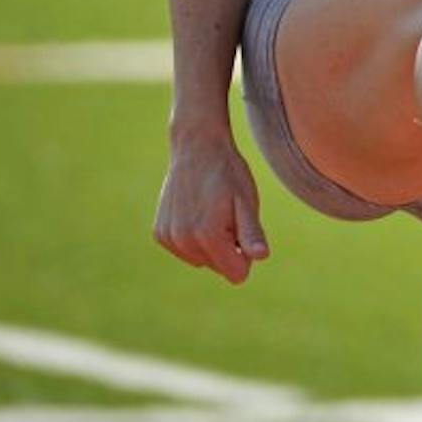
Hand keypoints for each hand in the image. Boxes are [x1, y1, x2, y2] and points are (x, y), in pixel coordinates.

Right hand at [154, 129, 268, 285]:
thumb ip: (252, 233)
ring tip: (213, 210)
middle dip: (229, 247)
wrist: (196, 148)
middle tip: (228, 213)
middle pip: (219, 267)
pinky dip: (194, 237)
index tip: (244, 227)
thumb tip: (261, 257)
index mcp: (208, 236)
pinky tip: (197, 211)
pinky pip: (185, 250)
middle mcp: (184, 241)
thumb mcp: (247, 201)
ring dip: (211, 242)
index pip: (237, 273)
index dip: (247, 253)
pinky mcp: (160, 234)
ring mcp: (169, 238)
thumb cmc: (228, 174)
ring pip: (202, 260)